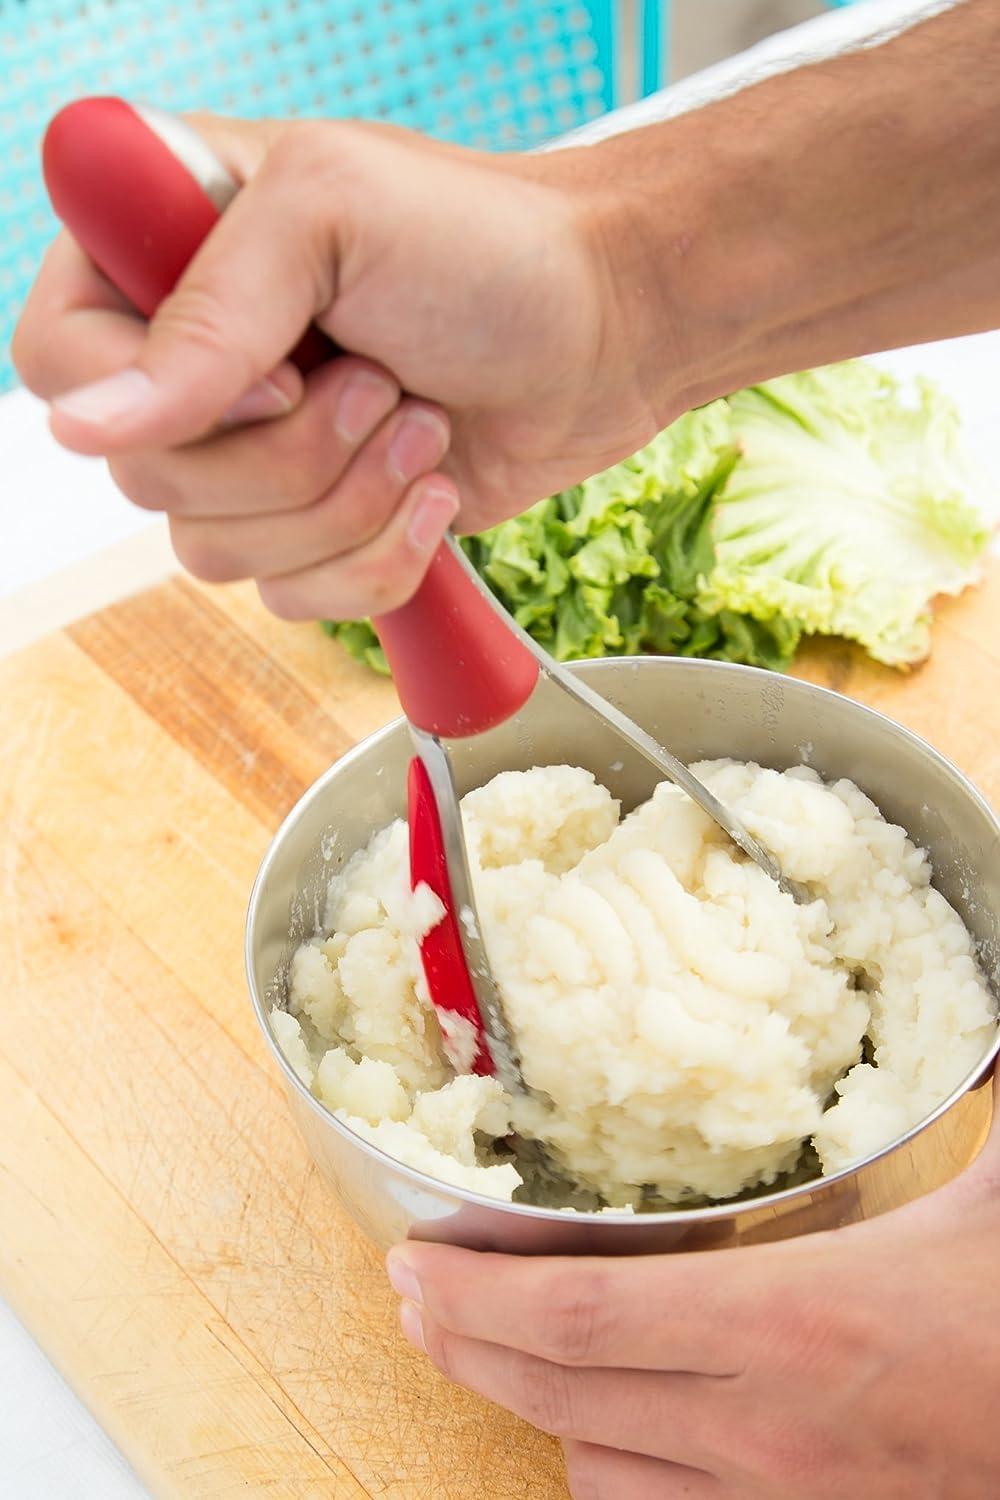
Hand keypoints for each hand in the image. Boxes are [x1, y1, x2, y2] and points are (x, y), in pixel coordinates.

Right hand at [13, 116, 671, 620]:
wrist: (609, 331)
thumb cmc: (489, 247)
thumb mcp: (331, 217)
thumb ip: (202, 316)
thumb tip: (77, 425)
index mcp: (163, 251)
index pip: (60, 363)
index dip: (162, 398)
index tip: (281, 370)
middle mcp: (193, 362)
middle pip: (148, 479)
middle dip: (292, 453)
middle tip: (379, 380)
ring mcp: (254, 452)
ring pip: (219, 553)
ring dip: (346, 503)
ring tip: (420, 422)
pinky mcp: (319, 525)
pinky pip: (295, 599)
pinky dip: (380, 560)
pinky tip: (434, 487)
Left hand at [385, 1073, 999, 1497]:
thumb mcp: (999, 1183)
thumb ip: (971, 1088)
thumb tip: (964, 1001)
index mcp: (794, 1318)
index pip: (581, 1314)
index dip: (478, 1290)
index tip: (416, 1254)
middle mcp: (761, 1424)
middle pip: (556, 1391)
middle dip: (462, 1340)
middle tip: (410, 1295)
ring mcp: (775, 1499)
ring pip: (591, 1467)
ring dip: (521, 1403)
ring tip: (479, 1343)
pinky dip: (597, 1468)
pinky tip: (589, 1426)